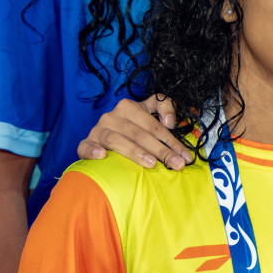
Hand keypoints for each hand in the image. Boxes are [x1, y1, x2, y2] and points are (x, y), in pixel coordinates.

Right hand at [77, 95, 191, 169]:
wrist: (102, 140)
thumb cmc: (130, 129)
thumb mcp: (148, 114)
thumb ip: (163, 108)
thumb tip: (169, 122)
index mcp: (129, 107)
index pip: (154, 124)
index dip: (172, 140)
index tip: (186, 156)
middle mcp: (112, 116)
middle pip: (140, 134)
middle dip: (162, 151)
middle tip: (177, 165)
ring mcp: (98, 130)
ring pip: (118, 139)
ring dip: (136, 152)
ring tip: (152, 164)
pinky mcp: (86, 143)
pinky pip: (86, 146)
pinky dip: (93, 150)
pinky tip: (103, 155)